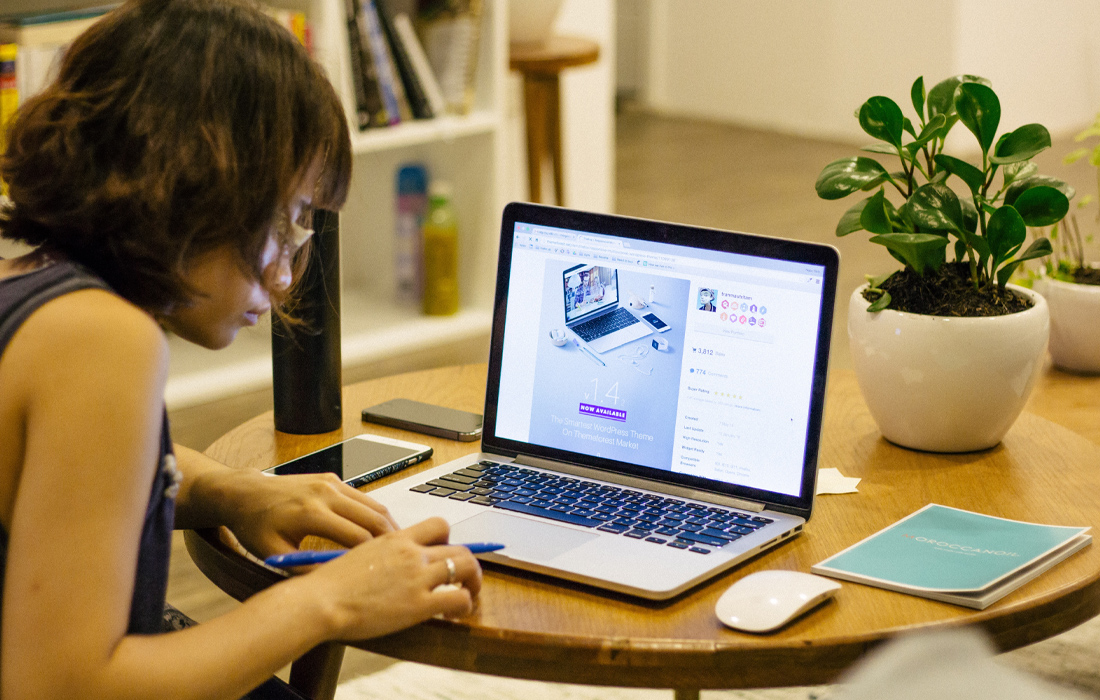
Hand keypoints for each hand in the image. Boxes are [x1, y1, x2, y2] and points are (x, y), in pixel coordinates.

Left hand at [216, 470, 398, 557]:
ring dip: (388, 526)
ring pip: (374, 505)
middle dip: (392, 541)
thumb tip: (337, 584)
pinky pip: (363, 498)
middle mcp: (325, 493)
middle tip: (405, 560)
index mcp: (311, 513)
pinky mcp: (333, 479)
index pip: (358, 538)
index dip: (375, 558)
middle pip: (374, 518)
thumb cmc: (256, 526)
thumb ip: (306, 569)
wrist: (245, 493)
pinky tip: (378, 532)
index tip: (385, 573)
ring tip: (397, 548)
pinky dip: (375, 515)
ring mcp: (331, 483)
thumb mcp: (275, 554)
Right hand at [304, 517, 482, 639]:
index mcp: (396, 539)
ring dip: (474, 582)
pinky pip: (459, 598)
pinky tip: (454, 615)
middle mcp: (411, 553)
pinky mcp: (419, 604)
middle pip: (459, 548)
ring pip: (467, 567)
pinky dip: (465, 605)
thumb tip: (386, 564)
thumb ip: (380, 555)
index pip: (438, 525)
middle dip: (468, 564)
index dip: (449, 540)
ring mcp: (418, 577)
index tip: (446, 554)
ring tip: (467, 596)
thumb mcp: (358, 555)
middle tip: (464, 580)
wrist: (320, 601)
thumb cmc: (329, 584)